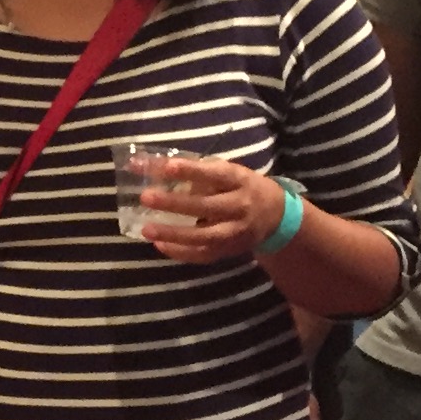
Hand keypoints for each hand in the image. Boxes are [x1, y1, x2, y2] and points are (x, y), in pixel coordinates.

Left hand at [137, 156, 285, 264]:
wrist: (275, 215)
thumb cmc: (241, 187)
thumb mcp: (225, 172)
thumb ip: (191, 170)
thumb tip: (145, 164)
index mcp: (239, 181)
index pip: (216, 174)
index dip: (193, 170)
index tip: (168, 166)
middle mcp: (240, 206)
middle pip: (207, 206)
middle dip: (175, 203)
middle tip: (146, 197)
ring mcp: (235, 232)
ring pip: (204, 236)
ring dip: (174, 234)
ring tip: (147, 229)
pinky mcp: (229, 250)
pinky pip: (204, 254)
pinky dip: (181, 252)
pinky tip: (160, 245)